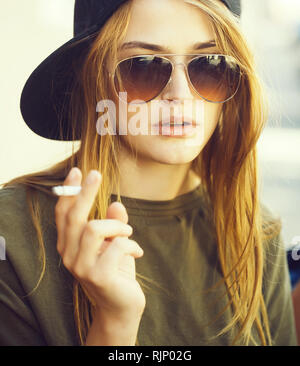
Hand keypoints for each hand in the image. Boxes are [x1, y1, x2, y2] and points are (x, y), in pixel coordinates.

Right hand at [55, 167, 145, 321]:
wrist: (122, 307)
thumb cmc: (116, 271)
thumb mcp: (114, 243)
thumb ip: (113, 224)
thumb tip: (116, 204)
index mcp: (69, 245)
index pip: (63, 214)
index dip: (69, 192)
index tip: (77, 171)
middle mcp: (69, 256)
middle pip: (74, 217)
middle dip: (85, 192)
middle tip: (97, 173)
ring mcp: (82, 268)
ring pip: (93, 228)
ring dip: (117, 226)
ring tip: (128, 233)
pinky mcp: (99, 276)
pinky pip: (116, 246)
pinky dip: (131, 244)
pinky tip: (137, 253)